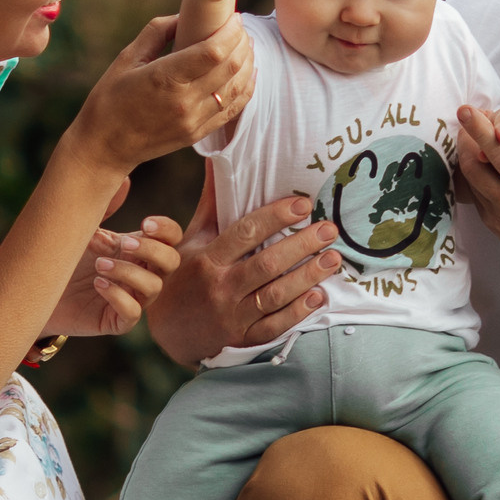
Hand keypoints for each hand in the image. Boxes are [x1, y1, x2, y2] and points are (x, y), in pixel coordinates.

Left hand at [43, 209, 186, 337]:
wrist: (36, 289)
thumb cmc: (63, 256)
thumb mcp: (83, 226)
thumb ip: (104, 205)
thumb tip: (125, 178)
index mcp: (137, 248)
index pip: (171, 238)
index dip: (166, 230)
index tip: (145, 223)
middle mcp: (139, 272)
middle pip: (171, 262)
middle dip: (153, 250)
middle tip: (124, 243)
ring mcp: (131, 297)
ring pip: (154, 287)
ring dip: (129, 272)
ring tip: (99, 265)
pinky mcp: (116, 320)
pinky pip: (132, 313)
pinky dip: (118, 297)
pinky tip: (98, 284)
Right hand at [64, 15, 253, 174]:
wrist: (105, 146)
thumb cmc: (110, 98)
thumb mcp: (127, 58)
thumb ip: (157, 32)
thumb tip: (184, 15)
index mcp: (165, 78)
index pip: (213, 51)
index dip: (231, 31)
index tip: (235, 18)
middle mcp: (185, 101)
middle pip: (230, 66)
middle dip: (242, 43)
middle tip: (242, 29)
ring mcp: (194, 120)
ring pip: (237, 88)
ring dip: (248, 63)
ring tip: (247, 46)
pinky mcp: (198, 133)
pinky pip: (233, 110)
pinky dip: (246, 89)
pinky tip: (249, 73)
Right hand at [145, 185, 343, 367]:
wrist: (167, 331)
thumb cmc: (183, 275)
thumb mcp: (192, 239)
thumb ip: (212, 204)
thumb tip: (218, 160)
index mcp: (207, 258)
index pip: (245, 233)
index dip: (275, 217)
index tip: (303, 205)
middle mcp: (219, 287)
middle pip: (267, 264)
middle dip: (302, 245)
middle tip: (329, 230)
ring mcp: (231, 316)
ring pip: (275, 296)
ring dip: (308, 277)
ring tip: (333, 259)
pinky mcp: (241, 339)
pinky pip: (274, 326)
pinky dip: (298, 312)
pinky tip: (319, 297)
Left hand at [455, 91, 499, 276]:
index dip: (480, 130)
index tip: (467, 110)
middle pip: (476, 167)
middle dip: (466, 139)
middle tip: (466, 119)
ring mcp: (499, 219)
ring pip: (471, 182)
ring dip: (468, 156)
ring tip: (472, 137)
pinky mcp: (492, 226)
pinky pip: (476, 196)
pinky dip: (475, 176)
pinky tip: (482, 163)